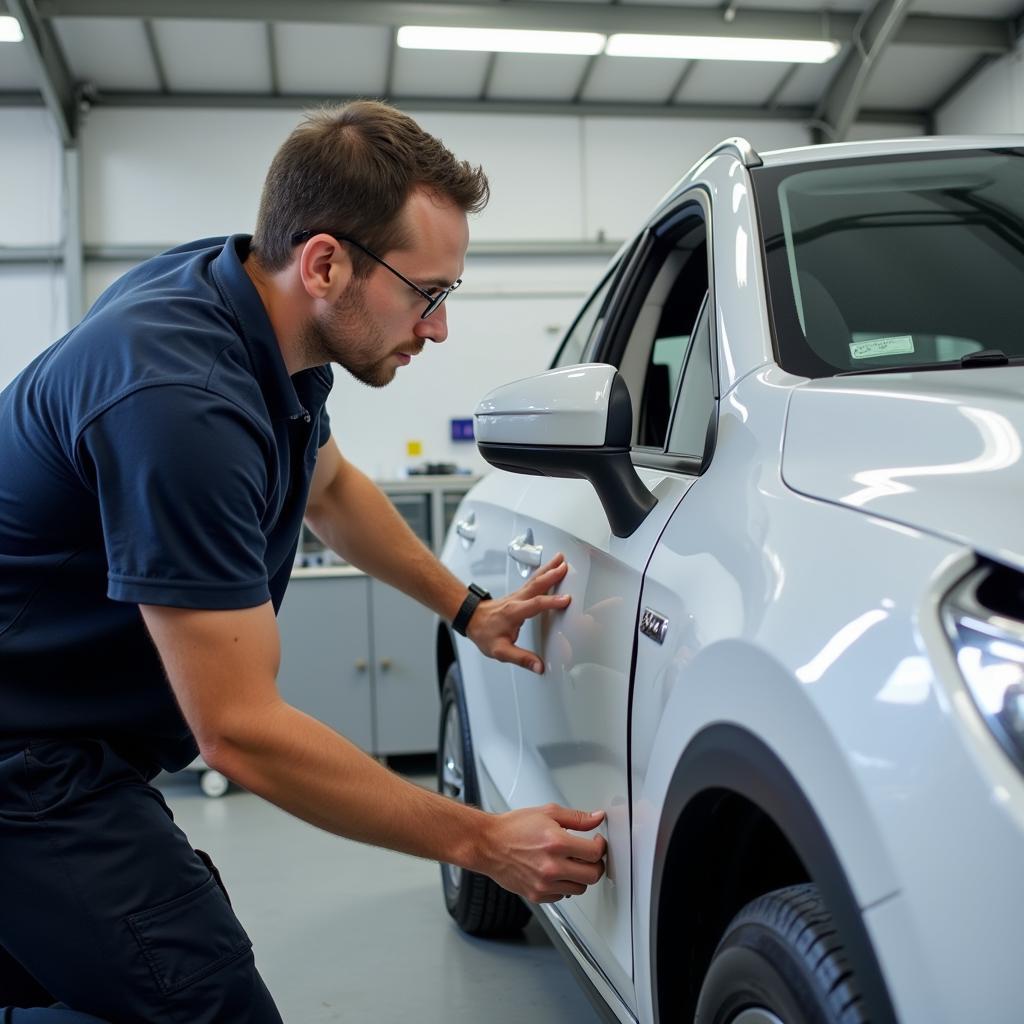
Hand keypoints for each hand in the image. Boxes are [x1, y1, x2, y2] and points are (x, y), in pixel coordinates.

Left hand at [467, 554, 570, 673]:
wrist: (471, 619)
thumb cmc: (484, 633)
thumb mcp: (500, 651)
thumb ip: (521, 658)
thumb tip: (539, 666)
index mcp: (514, 613)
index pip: (535, 605)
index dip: (550, 602)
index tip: (566, 600)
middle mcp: (517, 600)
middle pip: (536, 585)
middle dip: (552, 575)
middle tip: (566, 567)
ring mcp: (518, 595)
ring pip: (535, 579)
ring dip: (549, 568)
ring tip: (561, 559)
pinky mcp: (519, 594)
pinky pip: (533, 580)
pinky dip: (543, 572)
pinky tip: (550, 567)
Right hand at [476, 804, 606, 903]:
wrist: (488, 844)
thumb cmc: (513, 828)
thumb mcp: (548, 812)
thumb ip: (577, 818)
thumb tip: (597, 818)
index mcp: (556, 843)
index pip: (595, 853)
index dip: (601, 847)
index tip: (597, 843)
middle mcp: (552, 866)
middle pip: (593, 875)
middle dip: (596, 864)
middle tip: (590, 856)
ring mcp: (544, 884)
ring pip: (580, 888)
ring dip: (580, 876)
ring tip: (570, 862)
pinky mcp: (537, 895)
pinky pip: (562, 896)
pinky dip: (564, 885)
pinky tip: (556, 872)